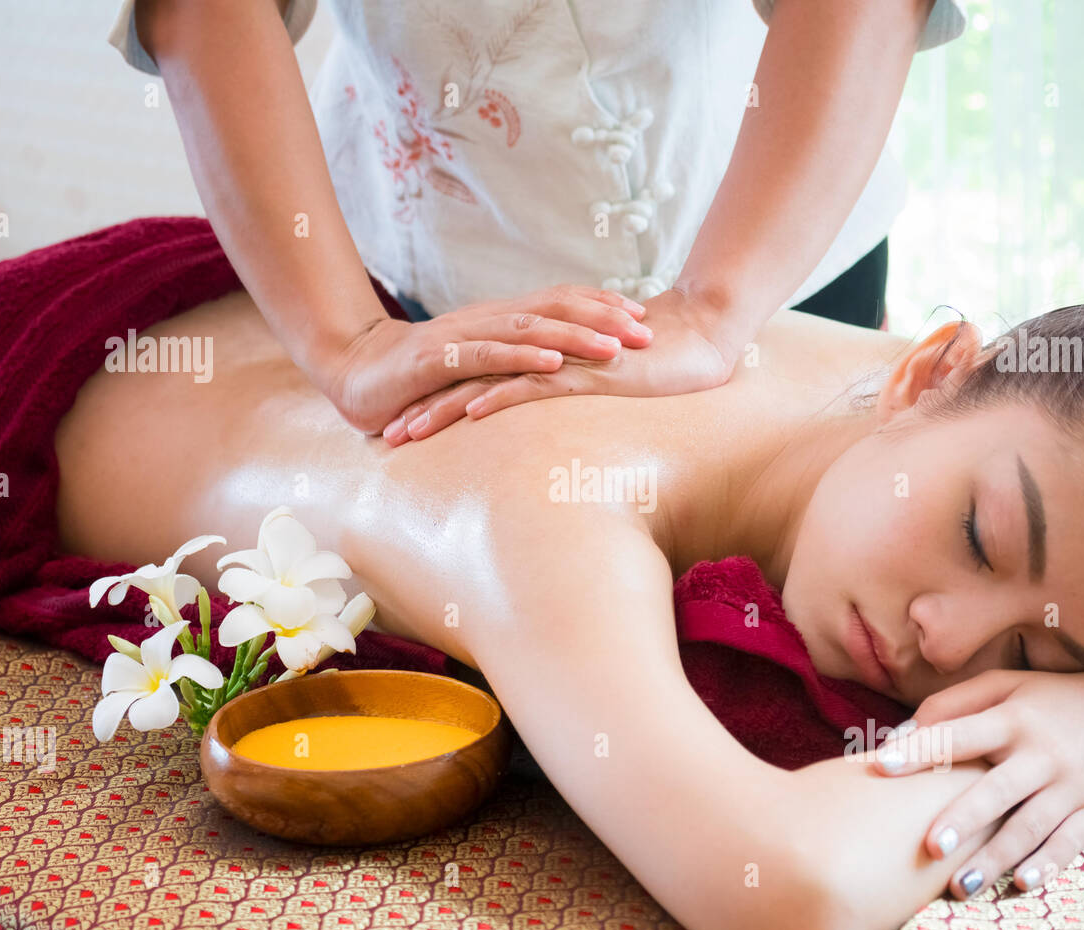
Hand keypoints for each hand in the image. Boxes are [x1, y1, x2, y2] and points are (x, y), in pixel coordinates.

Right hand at [320, 285, 652, 435]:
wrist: (354, 373)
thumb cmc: (418, 376)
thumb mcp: (477, 368)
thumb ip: (513, 364)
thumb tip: (560, 370)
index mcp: (499, 319)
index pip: (559, 303)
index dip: (602, 306)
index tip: (644, 317)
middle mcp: (486, 319)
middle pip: (554, 308)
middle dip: (603, 318)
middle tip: (648, 332)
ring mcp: (463, 337)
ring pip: (528, 328)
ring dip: (574, 335)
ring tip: (615, 346)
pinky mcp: (439, 361)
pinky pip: (488, 356)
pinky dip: (523, 357)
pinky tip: (554, 364)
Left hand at [387, 285, 745, 443]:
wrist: (698, 340)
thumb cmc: (653, 369)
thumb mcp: (597, 392)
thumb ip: (567, 400)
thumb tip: (545, 424)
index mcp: (537, 362)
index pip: (475, 381)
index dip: (436, 402)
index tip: (403, 426)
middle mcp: (539, 358)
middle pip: (465, 382)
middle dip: (422, 409)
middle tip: (385, 435)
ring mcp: (559, 363)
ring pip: (486, 384)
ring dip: (443, 410)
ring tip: (406, 435)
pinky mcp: (583, 372)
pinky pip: (532, 386)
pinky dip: (499, 398)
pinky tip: (468, 416)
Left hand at [871, 667, 1083, 899]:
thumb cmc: (1053, 699)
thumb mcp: (1006, 685)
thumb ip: (953, 704)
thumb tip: (903, 733)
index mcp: (1013, 718)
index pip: (959, 735)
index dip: (920, 751)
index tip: (881, 767)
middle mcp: (1043, 752)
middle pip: (997, 790)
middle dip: (963, 820)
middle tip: (928, 847)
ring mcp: (1074, 784)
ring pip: (1030, 827)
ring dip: (996, 858)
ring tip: (961, 886)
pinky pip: (1071, 843)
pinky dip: (1048, 864)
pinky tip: (1022, 883)